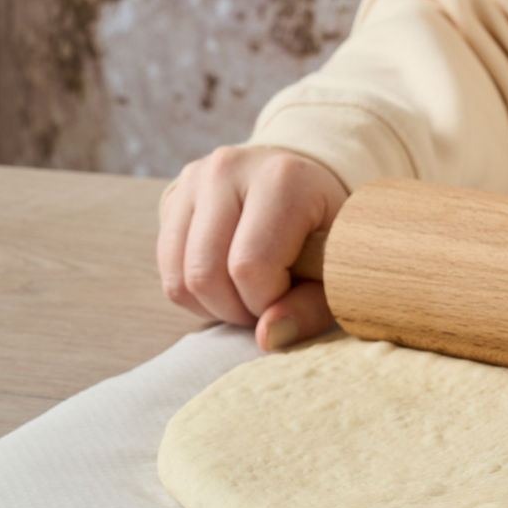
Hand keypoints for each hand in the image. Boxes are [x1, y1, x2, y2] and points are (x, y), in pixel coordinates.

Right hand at [157, 145, 347, 349]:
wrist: (310, 183)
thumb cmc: (331, 230)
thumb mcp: (340, 268)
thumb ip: (312, 306)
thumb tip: (267, 337)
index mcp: (283, 179)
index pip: (250, 266)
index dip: (268, 302)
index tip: (293, 297)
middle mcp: (229, 170)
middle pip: (206, 273)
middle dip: (238, 309)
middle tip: (271, 305)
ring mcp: (195, 180)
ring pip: (180, 278)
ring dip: (216, 306)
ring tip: (252, 295)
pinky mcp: (174, 196)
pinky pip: (168, 270)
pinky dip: (197, 295)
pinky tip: (230, 285)